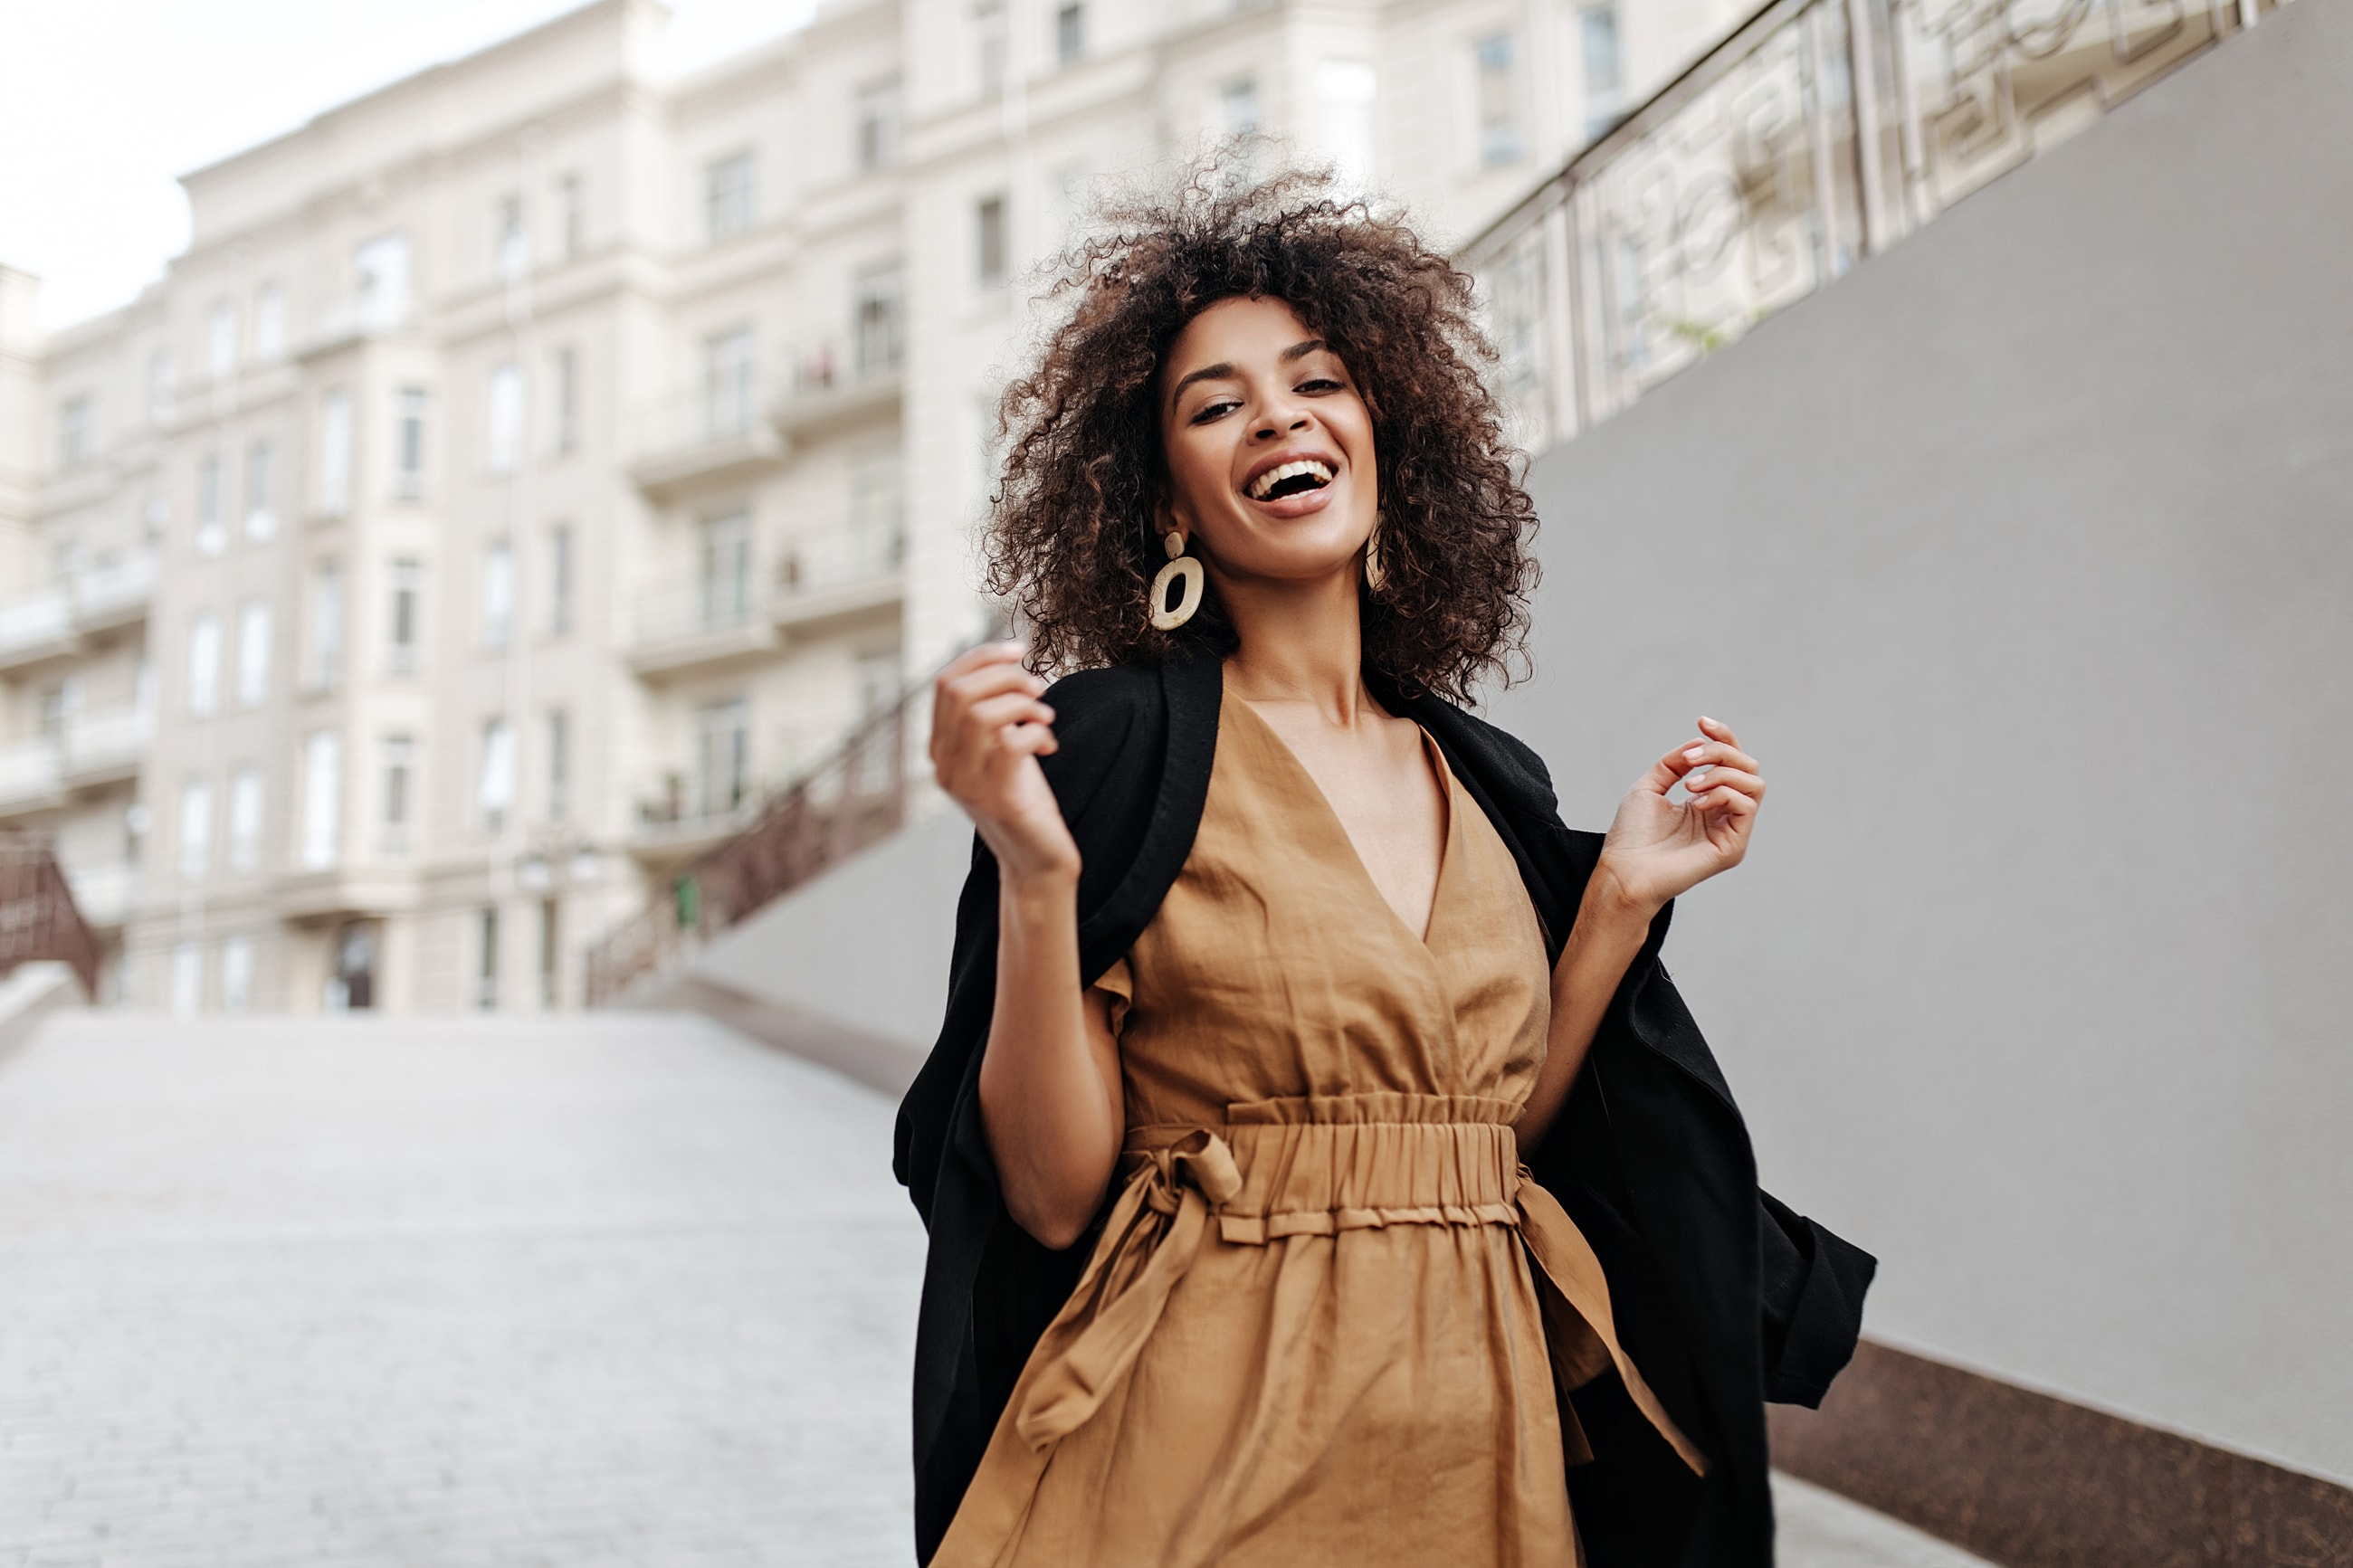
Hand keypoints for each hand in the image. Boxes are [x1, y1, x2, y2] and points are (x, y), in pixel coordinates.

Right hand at [930, 642, 1080, 886]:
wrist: (1036, 858)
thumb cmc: (1024, 799)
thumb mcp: (1002, 747)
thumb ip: (994, 713)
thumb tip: (1009, 663)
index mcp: (941, 747)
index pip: (945, 683)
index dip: (983, 657)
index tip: (1021, 650)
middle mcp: (944, 765)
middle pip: (958, 693)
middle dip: (1006, 677)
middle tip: (1039, 689)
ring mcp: (966, 785)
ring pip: (980, 715)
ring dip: (1023, 704)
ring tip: (1045, 717)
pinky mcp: (996, 800)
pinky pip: (1010, 745)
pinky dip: (1036, 733)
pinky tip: (1049, 745)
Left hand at [1592, 717, 1765, 918]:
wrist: (1622, 870)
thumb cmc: (1631, 836)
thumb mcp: (1650, 787)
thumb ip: (1675, 763)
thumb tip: (1698, 743)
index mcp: (1706, 802)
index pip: (1730, 762)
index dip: (1722, 737)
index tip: (1702, 721)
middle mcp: (1722, 815)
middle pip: (1748, 767)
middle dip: (1721, 751)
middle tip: (1690, 758)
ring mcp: (1730, 831)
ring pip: (1754, 784)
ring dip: (1721, 773)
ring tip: (1690, 784)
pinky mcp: (1733, 847)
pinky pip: (1746, 806)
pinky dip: (1723, 793)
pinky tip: (1697, 802)